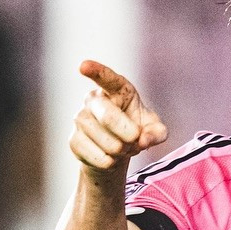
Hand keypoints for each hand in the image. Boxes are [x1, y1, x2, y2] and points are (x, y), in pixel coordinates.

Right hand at [70, 59, 166, 180]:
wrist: (115, 152)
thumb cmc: (136, 130)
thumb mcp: (153, 130)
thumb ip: (157, 132)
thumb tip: (143, 140)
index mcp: (116, 89)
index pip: (106, 77)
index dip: (95, 71)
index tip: (83, 66)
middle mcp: (94, 100)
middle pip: (108, 116)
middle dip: (128, 134)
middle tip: (135, 140)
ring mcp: (80, 119)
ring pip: (104, 141)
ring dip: (121, 151)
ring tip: (123, 148)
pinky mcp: (74, 140)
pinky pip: (96, 157)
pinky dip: (110, 162)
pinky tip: (110, 157)